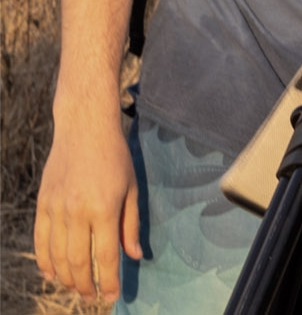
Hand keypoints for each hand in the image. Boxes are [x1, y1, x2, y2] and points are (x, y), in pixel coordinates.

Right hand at [35, 111, 139, 301]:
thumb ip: (131, 225)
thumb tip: (134, 256)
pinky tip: (51, 273)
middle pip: (78, 261)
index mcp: (104, 209)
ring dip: (65, 277)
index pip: (105, 256)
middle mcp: (76, 212)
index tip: (111, 297)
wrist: (84, 130)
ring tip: (75, 288)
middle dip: (85, 284)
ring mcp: (56, 209)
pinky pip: (40, 240)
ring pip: (57, 255)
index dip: (108, 280)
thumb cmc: (115, 158)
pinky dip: (44, 260)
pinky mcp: (42, 204)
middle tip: (91, 297)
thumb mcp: (131, 189)